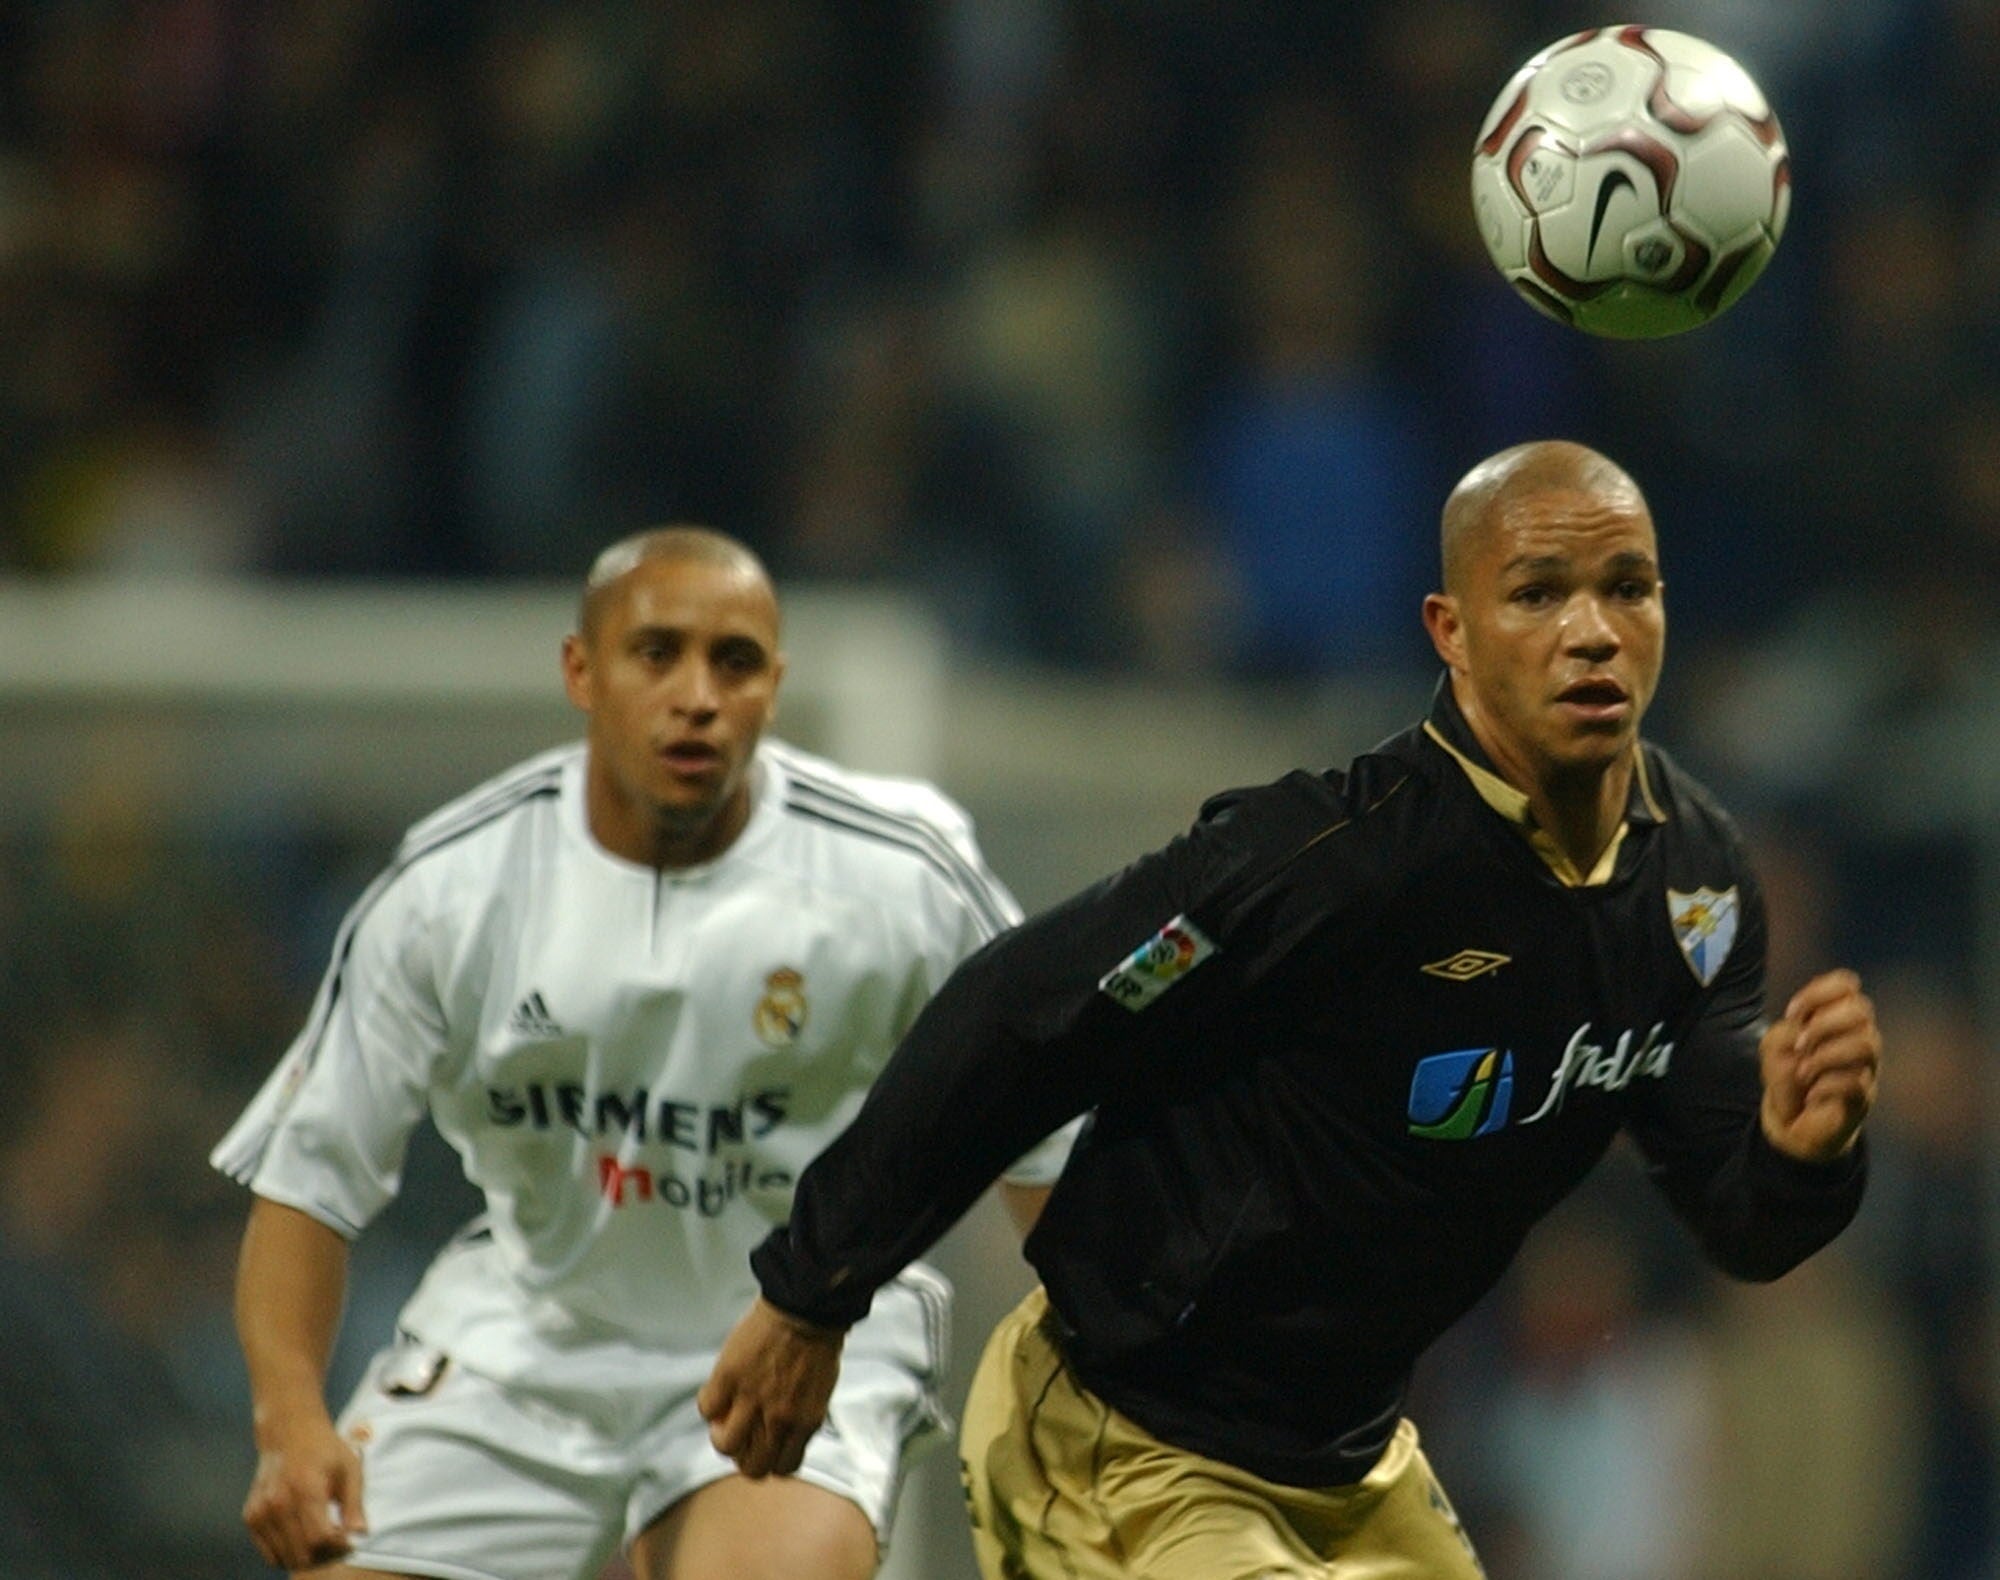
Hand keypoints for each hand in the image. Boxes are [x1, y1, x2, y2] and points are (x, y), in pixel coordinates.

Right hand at [241, 1413, 365, 1569]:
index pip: (320, 1539)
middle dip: (325, 1556)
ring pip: (285, 1557)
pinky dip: (288, 1553)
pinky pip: (270, 1553)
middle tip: (338, 1544)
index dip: (338, 1547)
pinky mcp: (251, 1517)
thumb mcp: (349, 1469)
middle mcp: (278, 1503)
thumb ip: (354, 1503)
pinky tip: (303, 1536)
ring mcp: (260, 1512)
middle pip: (302, 1554)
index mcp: (306, 1490)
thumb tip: (360, 1534)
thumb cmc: (325, 1450)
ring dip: (307, 1558)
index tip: (349, 1540)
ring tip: (323, 1540)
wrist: (289, 1432)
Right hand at [698, 1296, 844, 1477]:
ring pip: (725, 1445)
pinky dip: (709, 1403)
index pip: (782, 1467)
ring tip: (725, 1415)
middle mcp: (778, 1419)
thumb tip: (784, 1432)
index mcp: (804, 1423)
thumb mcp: (818, 1391)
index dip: (769, 1459)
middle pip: (752, 1467)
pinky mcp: (729, 1377)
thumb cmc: (818, 1343)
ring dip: (722, 1434)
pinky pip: (708, 1408)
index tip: (763, 1444)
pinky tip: (718, 1389)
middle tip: (741, 1433)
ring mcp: (752, 1399)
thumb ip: (801, 1417)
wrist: (805, 1307)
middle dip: (744, 1455)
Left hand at [1760, 968, 1878, 1163]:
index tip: (1792, 1013)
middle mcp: (1859, 1036)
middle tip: (1799, 1045)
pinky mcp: (1864, 1097)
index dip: (1820, 991)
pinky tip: (1810, 1094)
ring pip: (1866, 1044)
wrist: (1792, 1120)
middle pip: (1862, 1010)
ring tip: (1803, 1072)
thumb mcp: (1775, 1045)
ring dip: (1825, 1056)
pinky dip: (1826, 1086)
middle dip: (1823, 1024)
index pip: (1847, 984)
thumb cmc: (1788, 1073)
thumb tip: (1808, 1030)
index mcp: (1836, 1016)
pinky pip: (1858, 1082)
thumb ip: (1788, 1029)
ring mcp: (1866, 1066)